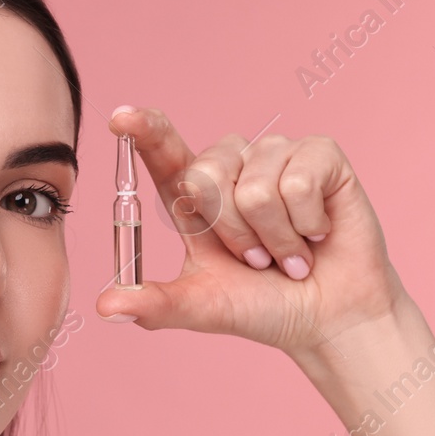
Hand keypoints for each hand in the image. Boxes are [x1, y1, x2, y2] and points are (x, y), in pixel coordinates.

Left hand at [96, 106, 410, 358]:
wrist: (329, 317)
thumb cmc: (263, 306)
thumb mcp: (202, 307)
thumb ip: (156, 304)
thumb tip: (106, 308)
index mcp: (194, 193)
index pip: (162, 151)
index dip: (144, 130)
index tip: (121, 118)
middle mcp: (231, 164)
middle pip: (205, 175)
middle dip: (233, 235)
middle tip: (257, 260)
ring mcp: (275, 154)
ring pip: (254, 188)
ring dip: (274, 237)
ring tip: (290, 252)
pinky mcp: (321, 153)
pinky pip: (298, 181)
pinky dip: (307, 223)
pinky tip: (318, 233)